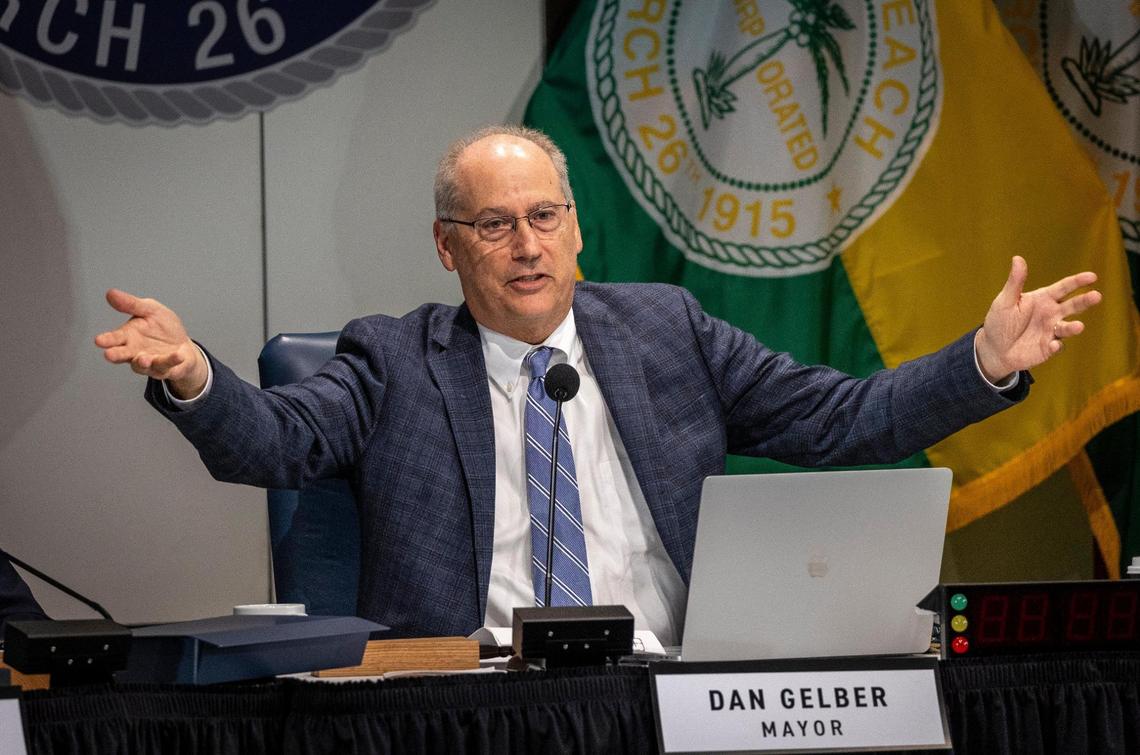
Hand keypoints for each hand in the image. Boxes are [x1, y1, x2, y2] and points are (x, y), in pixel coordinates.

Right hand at [94, 289, 208, 398]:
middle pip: (122, 355)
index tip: (99, 340)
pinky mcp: (165, 369)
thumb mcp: (150, 310)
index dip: (107, 340)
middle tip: (109, 355)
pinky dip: (172, 361)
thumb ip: (132, 304)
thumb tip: (111, 293)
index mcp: (129, 336)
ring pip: (142, 365)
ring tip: (144, 359)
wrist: (183, 344)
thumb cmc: (163, 327)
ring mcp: (149, 363)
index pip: (115, 338)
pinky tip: (178, 355)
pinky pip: (167, 366)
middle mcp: (135, 352)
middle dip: (116, 355)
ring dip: (142, 362)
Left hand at [974, 256, 1101, 382]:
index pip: (1064, 287)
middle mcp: (1052, 313)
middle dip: (1085, 301)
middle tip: (1096, 296)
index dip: (1078, 281)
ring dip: (1073, 327)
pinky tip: (1053, 344)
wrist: (994, 349)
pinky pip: (1056, 346)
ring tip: (1078, 326)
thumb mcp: (1005, 300)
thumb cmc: (1000, 321)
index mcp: (1043, 298)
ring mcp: (1052, 331)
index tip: (1092, 276)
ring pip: (1068, 327)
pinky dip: (1056, 346)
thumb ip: (1015, 282)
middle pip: (1073, 305)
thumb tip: (1017, 258)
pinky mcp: (1048, 347)